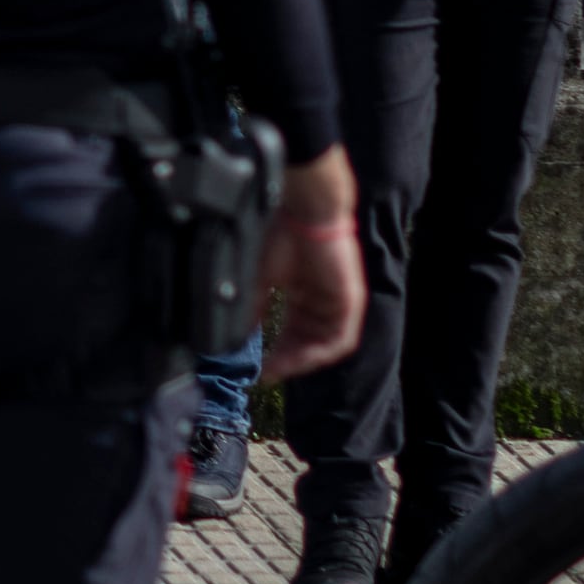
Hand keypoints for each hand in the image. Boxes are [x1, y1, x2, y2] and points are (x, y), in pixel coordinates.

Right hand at [256, 148, 365, 378]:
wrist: (305, 210)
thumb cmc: (282, 235)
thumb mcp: (260, 279)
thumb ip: (251, 310)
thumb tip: (233, 338)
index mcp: (303, 295)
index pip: (292, 334)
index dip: (275, 354)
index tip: (257, 368)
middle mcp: (323, 302)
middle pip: (308, 344)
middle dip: (286, 361)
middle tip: (265, 374)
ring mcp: (339, 303)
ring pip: (324, 346)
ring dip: (301, 361)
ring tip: (279, 369)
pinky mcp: (350, 302)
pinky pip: (340, 340)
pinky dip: (320, 353)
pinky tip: (300, 359)